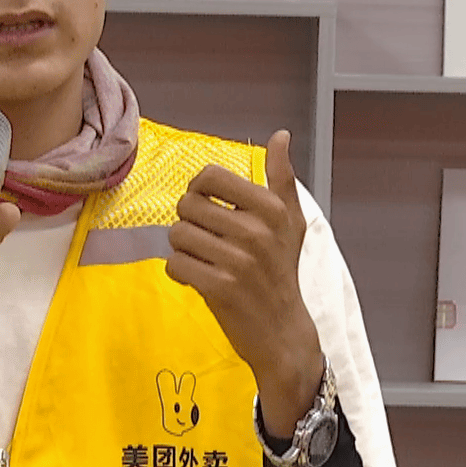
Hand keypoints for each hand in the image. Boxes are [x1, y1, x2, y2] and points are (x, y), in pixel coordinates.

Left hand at [167, 129, 325, 436]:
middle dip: (189, 223)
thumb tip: (281, 135)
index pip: (209, 176)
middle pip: (187, 205)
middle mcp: (256, 231)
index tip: (209, 207)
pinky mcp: (218, 288)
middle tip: (208, 241)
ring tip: (205, 260)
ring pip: (177, 235)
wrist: (283, 332)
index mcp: (272, 209)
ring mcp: (237, 261)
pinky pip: (175, 264)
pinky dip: (180, 271)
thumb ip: (282, 177)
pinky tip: (198, 278)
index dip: (199, 190)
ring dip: (184, 249)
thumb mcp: (291, 222)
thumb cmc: (282, 271)